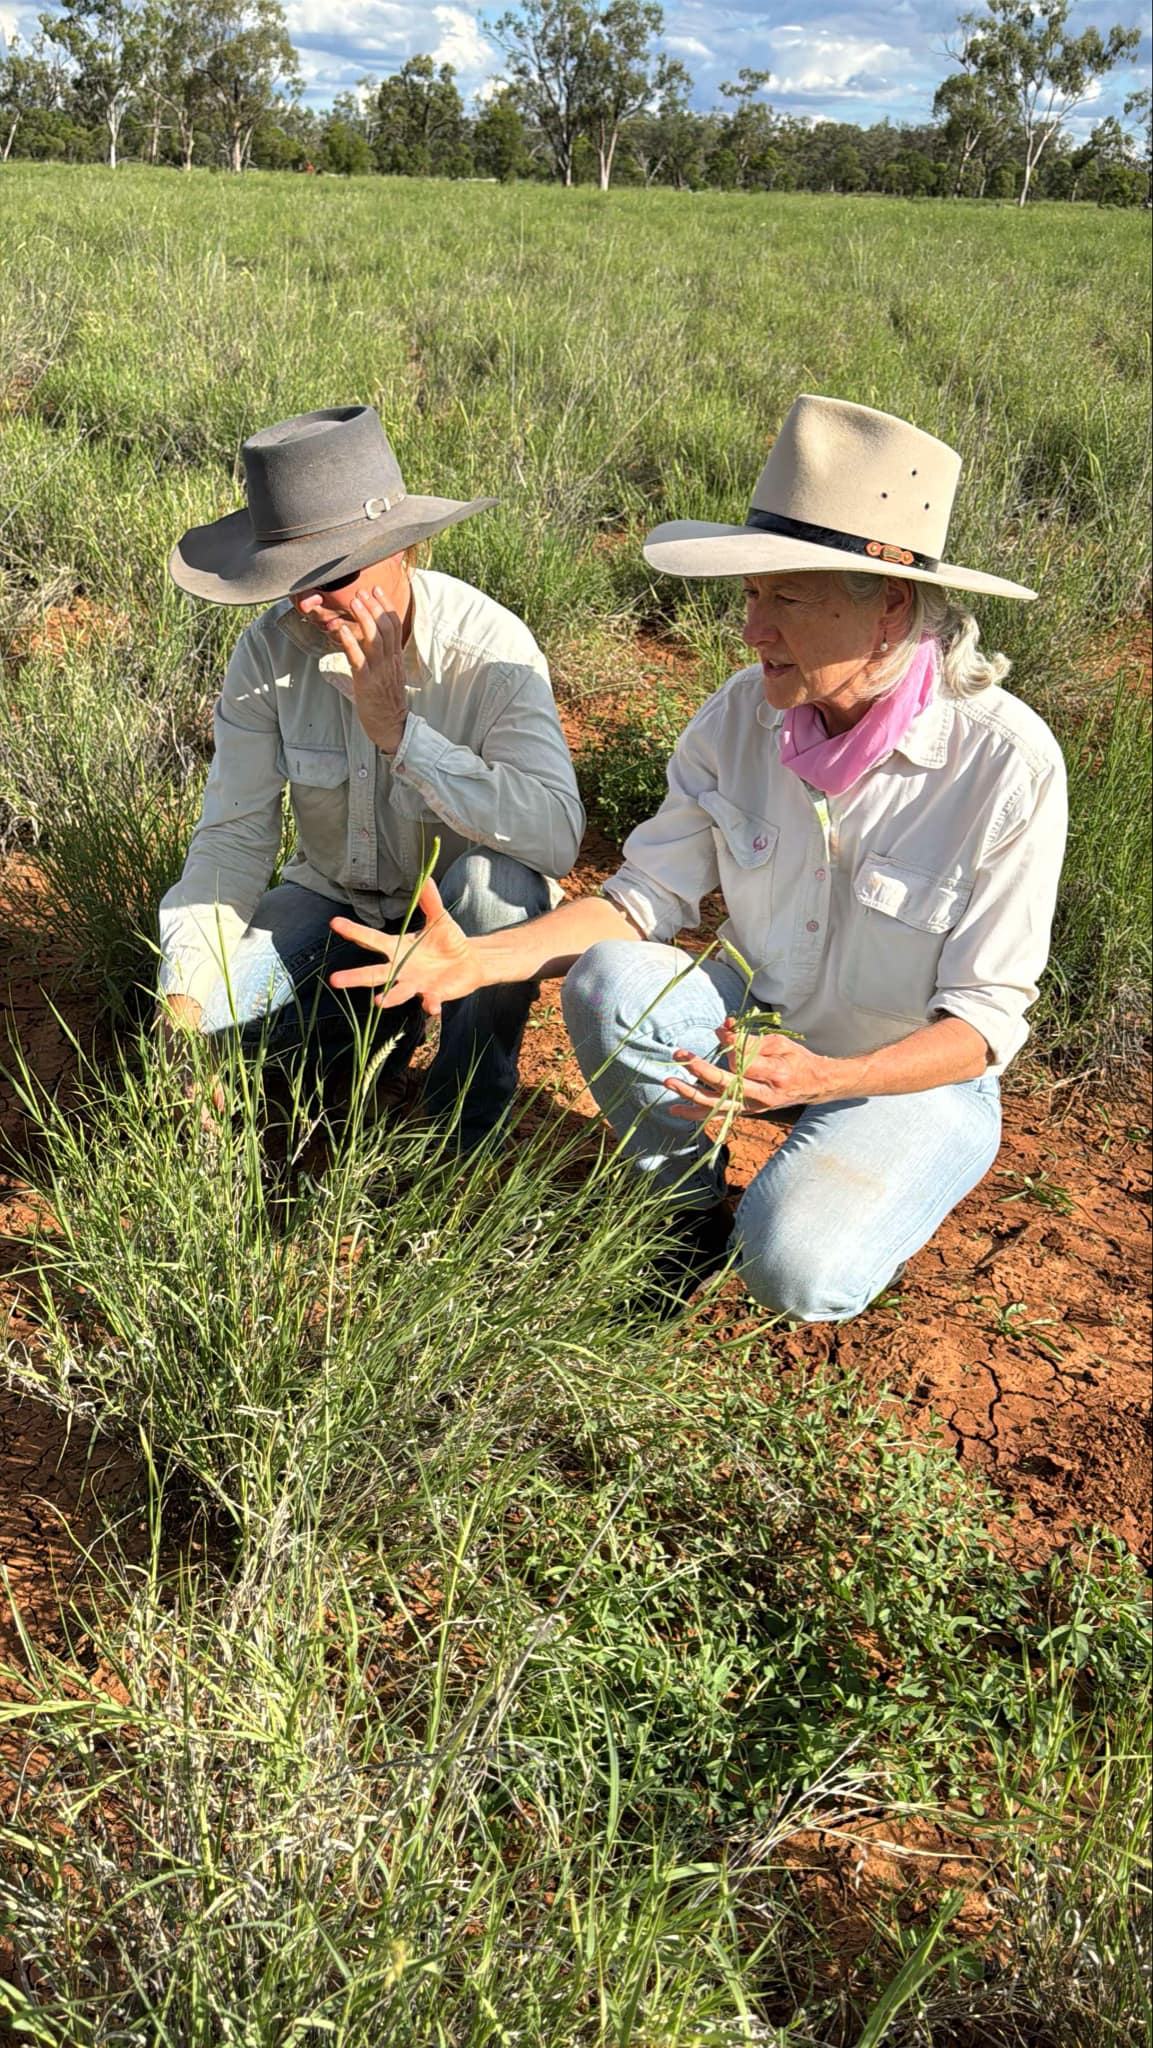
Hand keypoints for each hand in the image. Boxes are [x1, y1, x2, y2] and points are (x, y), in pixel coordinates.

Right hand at [155, 998, 226, 1130]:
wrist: (176, 1026)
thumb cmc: (199, 1045)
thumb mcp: (214, 1068)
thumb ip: (218, 1092)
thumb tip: (224, 1111)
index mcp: (190, 1092)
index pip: (202, 1122)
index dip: (213, 1130)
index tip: (221, 1131)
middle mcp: (174, 1094)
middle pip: (185, 1123)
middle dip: (199, 1126)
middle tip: (212, 1124)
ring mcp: (164, 1089)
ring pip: (174, 1114)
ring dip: (188, 1118)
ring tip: (202, 1114)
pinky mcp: (159, 1082)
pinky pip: (168, 1102)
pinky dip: (179, 1106)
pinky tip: (189, 1102)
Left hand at [321, 583, 407, 753]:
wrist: (392, 726)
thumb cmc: (386, 702)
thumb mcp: (389, 674)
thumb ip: (383, 657)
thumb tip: (369, 640)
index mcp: (395, 658)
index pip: (395, 625)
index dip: (386, 605)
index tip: (377, 590)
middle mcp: (389, 661)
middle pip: (385, 627)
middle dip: (374, 606)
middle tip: (363, 590)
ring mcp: (379, 671)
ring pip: (375, 638)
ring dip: (364, 618)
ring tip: (355, 601)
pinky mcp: (367, 682)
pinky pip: (359, 659)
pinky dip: (351, 643)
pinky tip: (343, 631)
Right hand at [328, 878, 480, 1016]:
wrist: (470, 962)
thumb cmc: (449, 941)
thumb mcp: (439, 919)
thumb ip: (430, 901)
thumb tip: (426, 878)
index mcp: (398, 948)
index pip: (372, 940)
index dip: (354, 932)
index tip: (335, 923)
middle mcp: (402, 969)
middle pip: (375, 974)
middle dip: (355, 977)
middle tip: (334, 980)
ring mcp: (416, 984)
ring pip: (398, 993)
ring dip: (389, 997)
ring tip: (378, 1001)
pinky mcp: (433, 995)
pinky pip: (430, 1001)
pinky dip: (430, 1003)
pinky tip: (431, 1004)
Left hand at [664, 1019, 847, 1121]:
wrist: (814, 1086)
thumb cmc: (796, 1059)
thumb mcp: (779, 1043)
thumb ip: (750, 1040)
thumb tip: (723, 1032)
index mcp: (776, 1074)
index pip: (744, 1062)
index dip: (729, 1045)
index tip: (721, 1030)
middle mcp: (763, 1096)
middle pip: (726, 1085)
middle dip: (701, 1069)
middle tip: (682, 1055)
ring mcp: (753, 1107)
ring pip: (717, 1104)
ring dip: (690, 1093)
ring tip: (669, 1082)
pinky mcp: (746, 1112)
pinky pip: (717, 1114)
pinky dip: (696, 1113)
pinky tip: (675, 1109)